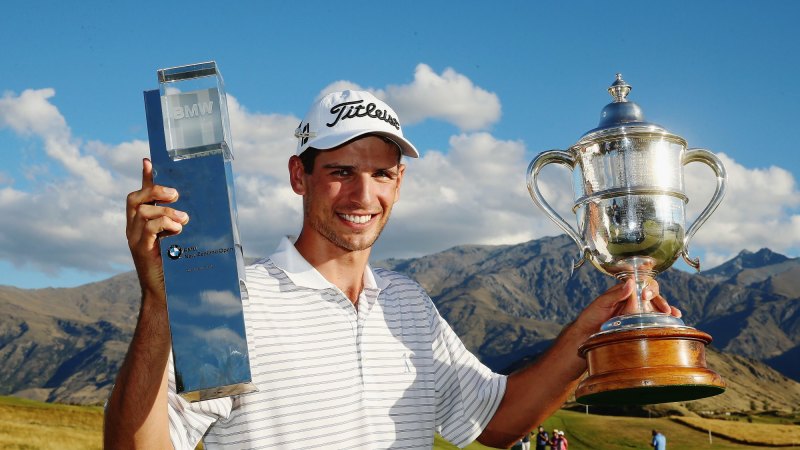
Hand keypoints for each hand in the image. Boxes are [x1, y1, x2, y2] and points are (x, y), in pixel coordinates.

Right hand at [125, 158, 188, 298]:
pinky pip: (148, 228)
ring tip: (183, 220)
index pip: (139, 195)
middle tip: (176, 196)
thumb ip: (179, 222)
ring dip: (166, 211)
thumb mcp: (178, 239)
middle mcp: (133, 230)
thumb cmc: (175, 266)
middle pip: (135, 199)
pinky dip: (164, 224)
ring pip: (143, 211)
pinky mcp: (141, 251)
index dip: (144, 178)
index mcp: (140, 225)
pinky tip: (177, 231)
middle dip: (155, 190)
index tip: (149, 160)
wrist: (166, 294)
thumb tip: (189, 206)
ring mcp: (134, 240)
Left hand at [573, 278, 681, 336]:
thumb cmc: (591, 316)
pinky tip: (675, 318)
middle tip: (664, 308)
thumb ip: (616, 294)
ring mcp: (635, 310)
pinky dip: (664, 317)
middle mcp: (632, 299)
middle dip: (659, 299)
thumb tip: (631, 282)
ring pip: (654, 305)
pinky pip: (653, 317)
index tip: (646, 296)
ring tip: (674, 313)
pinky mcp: (637, 322)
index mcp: (623, 291)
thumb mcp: (601, 303)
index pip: (640, 283)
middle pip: (651, 293)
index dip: (647, 287)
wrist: (586, 334)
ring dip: (665, 307)